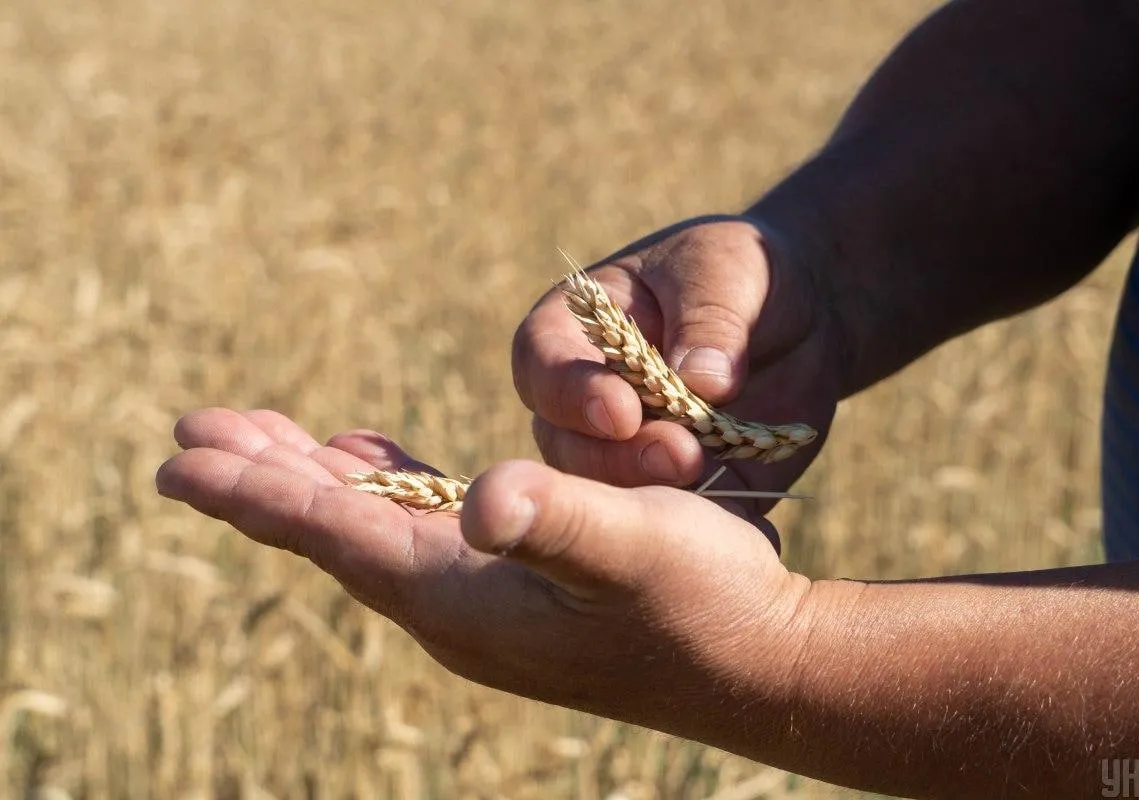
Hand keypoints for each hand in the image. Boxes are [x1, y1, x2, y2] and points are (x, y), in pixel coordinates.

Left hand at [155, 408, 810, 735]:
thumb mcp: (633, 549)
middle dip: (262, 478)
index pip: (332, 533)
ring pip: (371, 524)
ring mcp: (483, 599)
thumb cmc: (703, 602)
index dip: (254, 490)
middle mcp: (454, 606)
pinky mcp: (516, 584)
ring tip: (261, 440)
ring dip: (313, 479)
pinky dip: (383, 485)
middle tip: (191, 436)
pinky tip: (368, 458)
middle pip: (332, 529)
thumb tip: (483, 496)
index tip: (178, 457)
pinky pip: (421, 525)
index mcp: (459, 598)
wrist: (758, 661)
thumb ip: (556, 519)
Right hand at [512, 215, 842, 517]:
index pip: (542, 363)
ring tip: (706, 471)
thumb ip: (712, 319)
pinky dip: (702, 518)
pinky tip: (733, 512)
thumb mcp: (728, 269)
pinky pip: (675, 519)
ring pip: (610, 491)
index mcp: (574, 329)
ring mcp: (626, 450)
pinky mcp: (678, 489)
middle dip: (616, 456)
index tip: (621, 411)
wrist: (800, 311)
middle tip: (677, 455)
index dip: (570, 393)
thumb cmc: (739, 271)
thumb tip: (701, 380)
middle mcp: (584, 398)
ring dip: (654, 489)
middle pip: (565, 442)